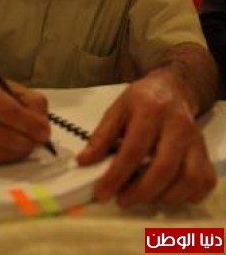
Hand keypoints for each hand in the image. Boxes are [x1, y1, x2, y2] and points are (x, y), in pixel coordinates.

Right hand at [0, 71, 50, 162]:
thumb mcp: (8, 86)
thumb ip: (30, 102)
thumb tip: (42, 128)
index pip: (6, 109)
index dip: (28, 124)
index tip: (44, 133)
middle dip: (24, 142)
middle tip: (36, 143)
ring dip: (15, 153)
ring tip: (25, 146)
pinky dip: (2, 157)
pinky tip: (9, 150)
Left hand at [76, 76, 216, 206]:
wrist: (172, 88)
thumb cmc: (142, 100)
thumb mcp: (117, 109)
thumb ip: (101, 136)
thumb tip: (84, 162)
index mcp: (150, 110)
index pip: (133, 149)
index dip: (116, 176)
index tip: (102, 193)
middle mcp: (176, 125)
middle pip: (163, 168)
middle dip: (140, 192)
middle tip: (122, 199)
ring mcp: (195, 139)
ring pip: (188, 179)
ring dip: (164, 197)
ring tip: (143, 196)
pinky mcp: (204, 152)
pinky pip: (203, 182)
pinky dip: (187, 196)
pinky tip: (167, 193)